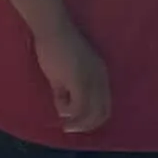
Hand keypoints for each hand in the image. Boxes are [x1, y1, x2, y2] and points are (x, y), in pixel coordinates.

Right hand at [36, 21, 113, 136]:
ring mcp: (92, 80)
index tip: (76, 123)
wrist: (51, 29)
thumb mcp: (62, 74)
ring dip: (77, 122)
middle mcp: (101, 78)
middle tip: (69, 129)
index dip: (92, 119)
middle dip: (86, 125)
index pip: (105, 105)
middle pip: (102, 113)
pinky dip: (69, 112)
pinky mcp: (80, 81)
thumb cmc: (55, 46)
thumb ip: (65, 91)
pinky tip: (59, 108)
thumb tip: (63, 108)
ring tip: (64, 124)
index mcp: (101, 75)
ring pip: (91, 113)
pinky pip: (78, 107)